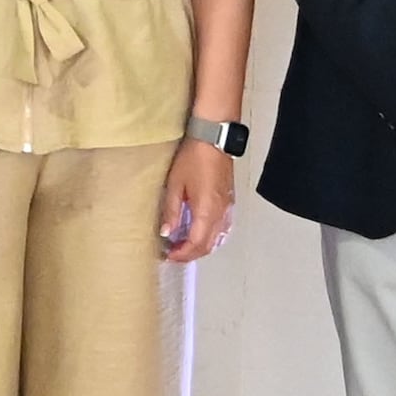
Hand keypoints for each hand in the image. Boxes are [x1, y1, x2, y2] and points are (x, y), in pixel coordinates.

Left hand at [157, 137, 240, 266]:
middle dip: (191, 254)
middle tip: (173, 253)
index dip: (182, 254)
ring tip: (183, 244)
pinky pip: (223, 227)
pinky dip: (210, 236)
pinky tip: (198, 232)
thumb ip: (171, 211)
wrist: (213, 140)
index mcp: (207, 210)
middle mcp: (221, 213)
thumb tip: (167, 232)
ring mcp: (227, 208)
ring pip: (218, 238)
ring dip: (201, 246)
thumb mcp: (175, 184)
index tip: (169, 255)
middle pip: (209, 245)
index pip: (197, 243)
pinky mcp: (229, 201)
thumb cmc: (194, 157)